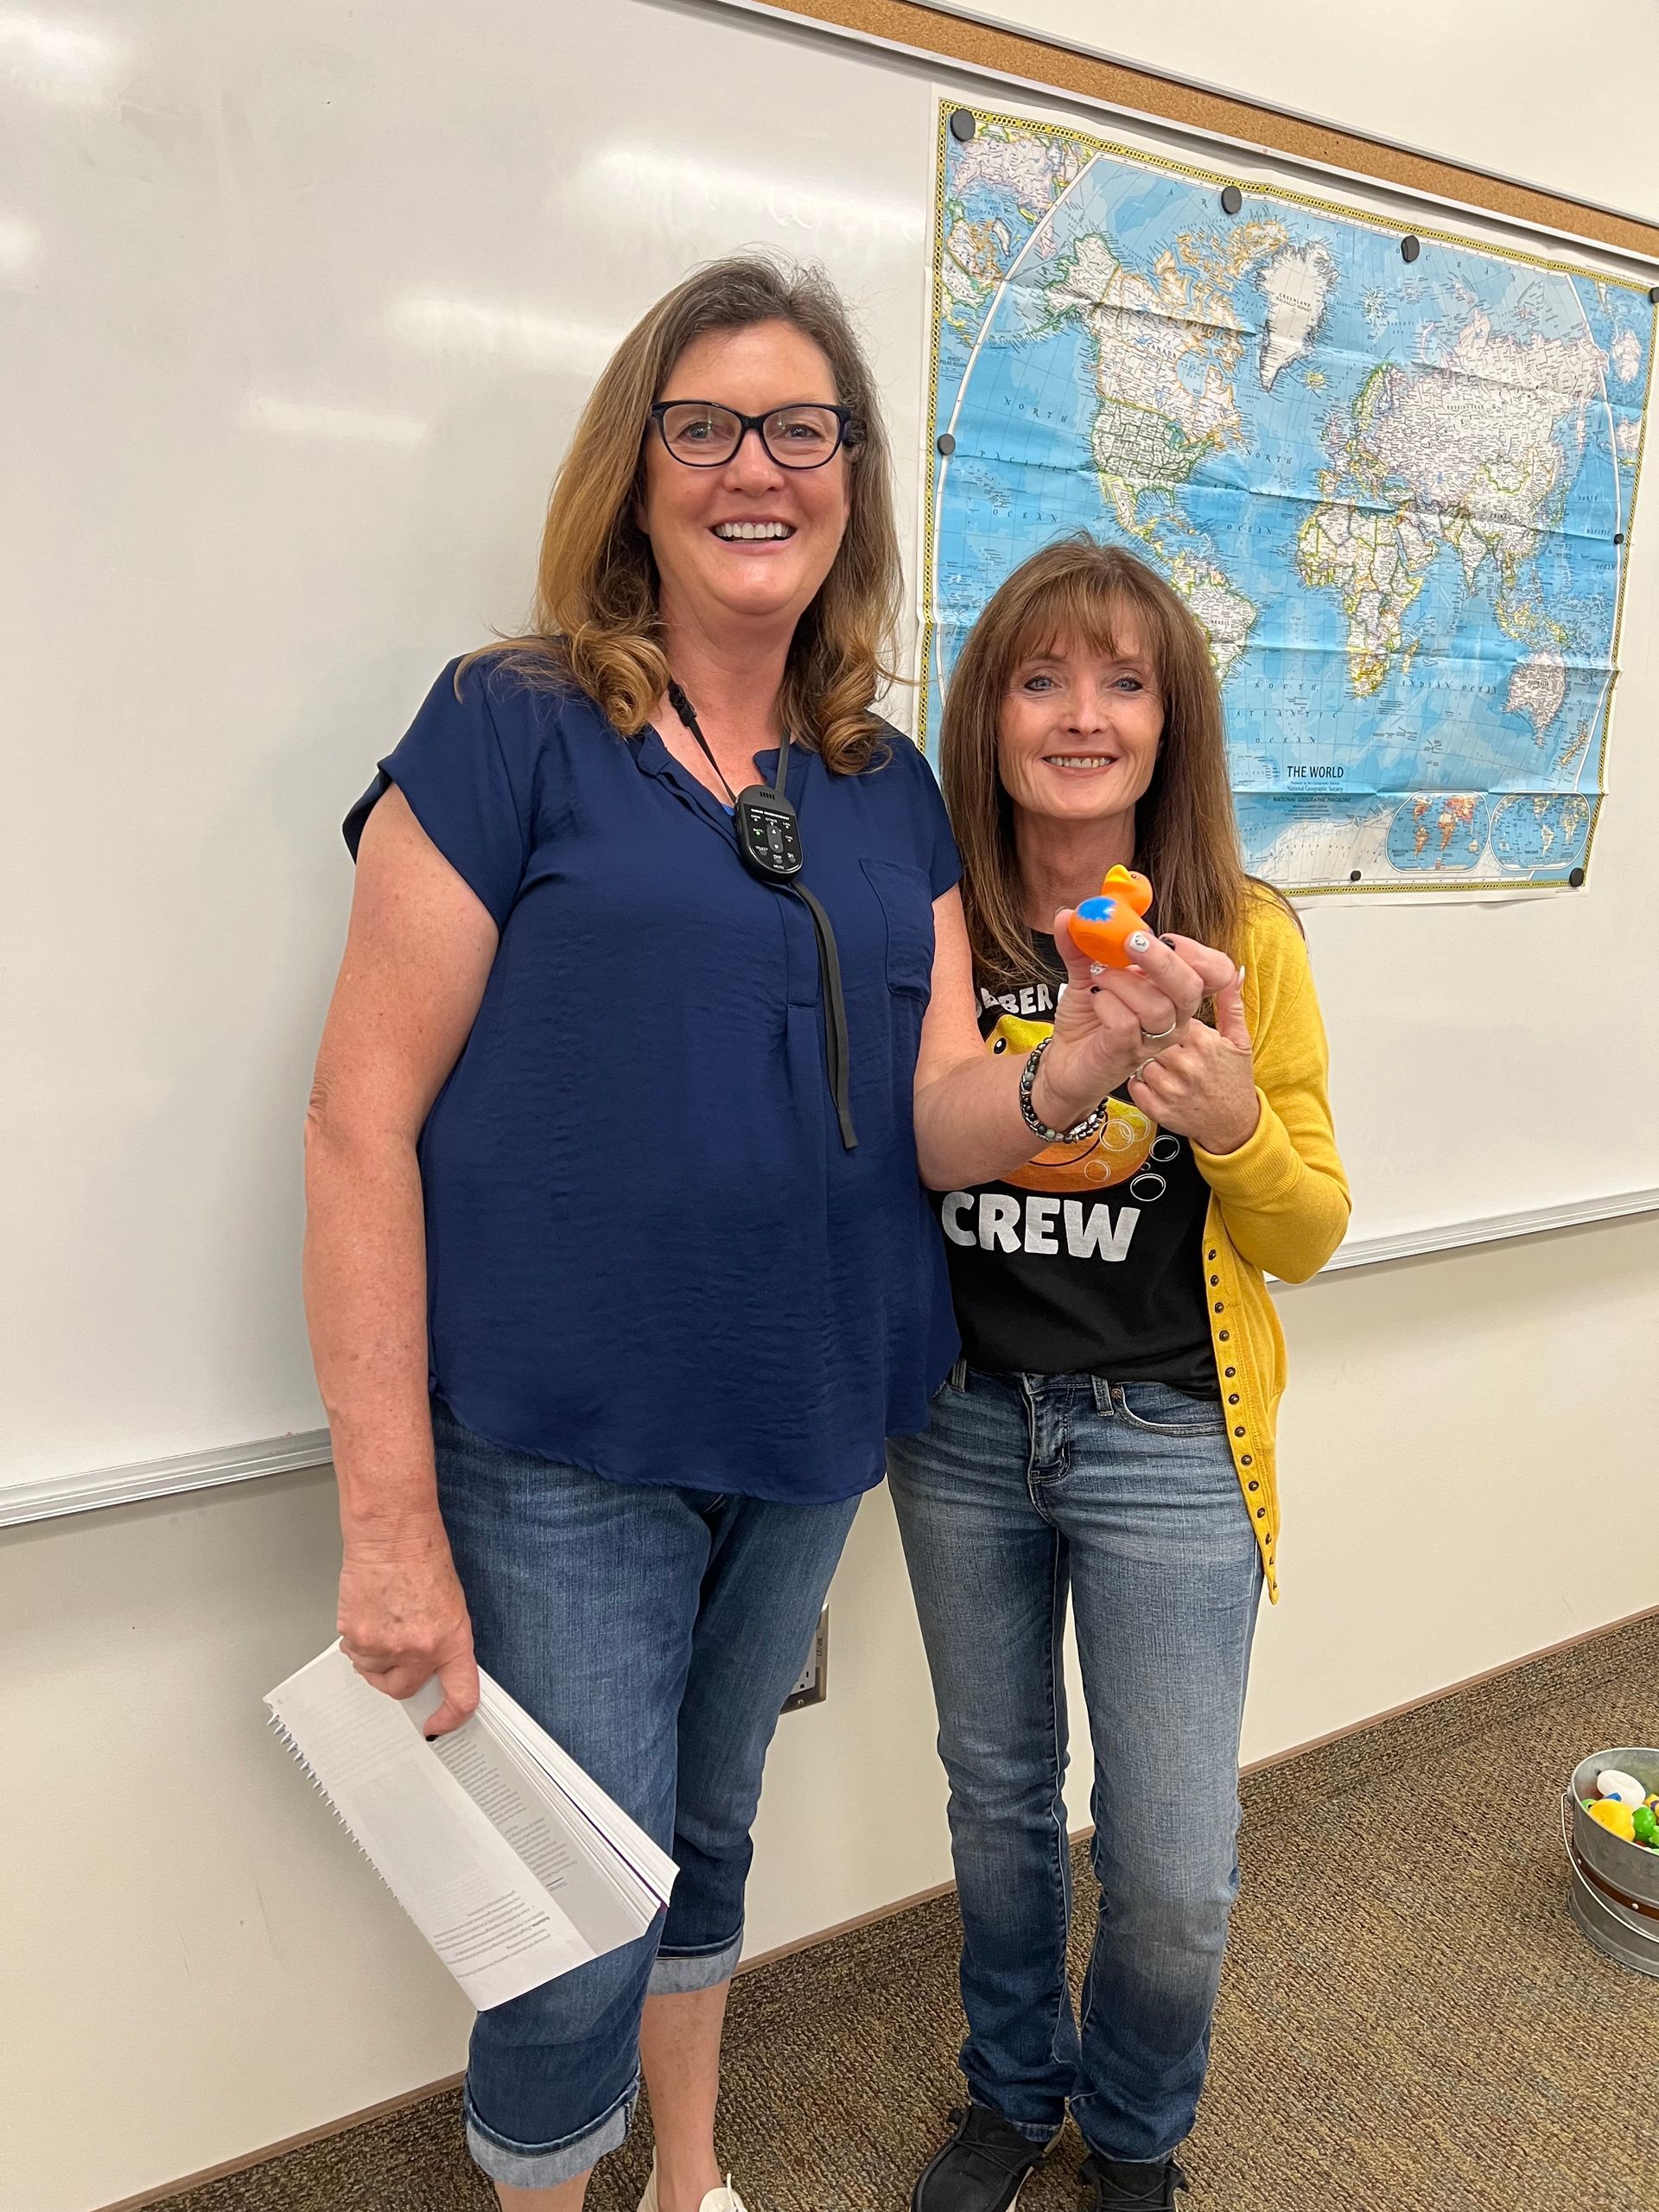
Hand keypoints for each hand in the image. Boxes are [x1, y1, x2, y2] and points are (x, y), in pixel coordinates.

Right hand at [338, 1527, 478, 1737]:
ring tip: (382, 1619)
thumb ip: (441, 1642)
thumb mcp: (450, 1606)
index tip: (437, 1724)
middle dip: (397, 1678)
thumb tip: (428, 1667)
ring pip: (372, 1671)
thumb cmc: (422, 1559)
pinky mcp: (355, 1635)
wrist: (390, 1535)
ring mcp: (384, 1646)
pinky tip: (368, 1612)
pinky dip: (357, 1640)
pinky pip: (353, 1652)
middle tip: (395, 1654)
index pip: (460, 1695)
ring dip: (374, 1657)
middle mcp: (418, 1650)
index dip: (450, 1718)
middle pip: (402, 1689)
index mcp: (451, 1641)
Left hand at [1033, 914, 1238, 1131]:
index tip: (1166, 936)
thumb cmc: (1088, 1019)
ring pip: (1157, 1007)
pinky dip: (1106, 1003)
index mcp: (1171, 991)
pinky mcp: (1126, 1054)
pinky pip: (1126, 1024)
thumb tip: (1068, 914)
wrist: (1063, 1061)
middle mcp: (1171, 1017)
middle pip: (1191, 988)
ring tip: (1097, 974)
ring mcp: (1151, 1039)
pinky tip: (1093, 997)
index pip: (1215, 974)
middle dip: (1162, 961)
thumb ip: (1082, 944)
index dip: (1200, 953)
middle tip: (1131, 941)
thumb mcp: (1087, 972)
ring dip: (1122, 981)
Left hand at [1127, 966, 1260, 1153]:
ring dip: (1142, 1056)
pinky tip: (1153, 1080)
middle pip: (1146, 1031)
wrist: (1232, 1126)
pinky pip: (1133, 1084)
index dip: (1162, 1008)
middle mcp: (1185, 1065)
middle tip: (1150, 1030)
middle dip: (1146, 1028)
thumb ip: (1231, 1005)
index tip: (1161, 1007)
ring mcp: (1169, 1089)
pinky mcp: (1156, 1109)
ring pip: (1137, 1057)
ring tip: (1158, 1060)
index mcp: (1203, 1042)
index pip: (1166, 1010)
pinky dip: (1138, 1081)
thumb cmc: (1234, 1081)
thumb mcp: (1239, 1041)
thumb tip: (1233, 972)